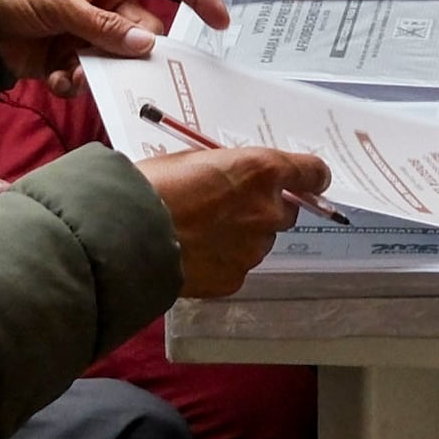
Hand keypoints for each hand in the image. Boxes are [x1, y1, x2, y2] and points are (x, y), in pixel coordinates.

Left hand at [0, 0, 228, 80]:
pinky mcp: (67, 57)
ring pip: (118, 58)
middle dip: (135, 51)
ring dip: (101, 70)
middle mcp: (105, 0)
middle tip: (120, 64)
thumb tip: (147, 45)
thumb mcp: (60, 3)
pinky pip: (89, 76)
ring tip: (76, 73)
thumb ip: (103, 26)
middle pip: (144, 30)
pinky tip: (57, 80)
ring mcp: (87, 30)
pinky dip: (76, 82)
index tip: (221, 22)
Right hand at [143, 143, 331, 298]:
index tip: (308, 180)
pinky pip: (237, 267)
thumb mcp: (195, 159)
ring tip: (202, 234)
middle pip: (286, 211)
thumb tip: (238, 178)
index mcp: (261, 171)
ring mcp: (253, 249)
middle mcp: (266, 211)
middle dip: (266, 209)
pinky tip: (194, 255)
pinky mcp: (235, 279)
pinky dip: (222, 262)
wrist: (126, 233)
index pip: (312, 173)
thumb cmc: (153, 185)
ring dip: (243, 237)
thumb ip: (229, 170)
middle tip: (231, 208)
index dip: (310, 177)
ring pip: (260, 242)